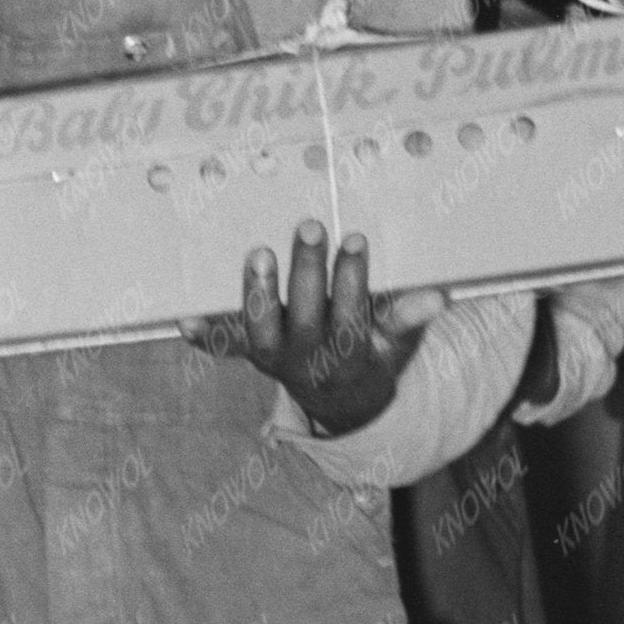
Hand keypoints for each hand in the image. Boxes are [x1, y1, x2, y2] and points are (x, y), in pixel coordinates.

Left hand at [192, 228, 433, 438]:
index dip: (351, 280)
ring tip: (259, 252)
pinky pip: (224, 346)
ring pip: (259, 332)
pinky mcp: (249, 353)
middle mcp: (306, 361)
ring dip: (256, 294)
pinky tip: (185, 318)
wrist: (340, 397)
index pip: (350, 316)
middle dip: (306, 273)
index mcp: (347, 357)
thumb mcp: (397, 345)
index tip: (354, 238)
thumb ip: (409, 321)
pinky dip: (206, 335)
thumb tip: (438, 298)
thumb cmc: (373, 355)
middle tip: (309, 226)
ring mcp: (273, 359)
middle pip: (304, 318)